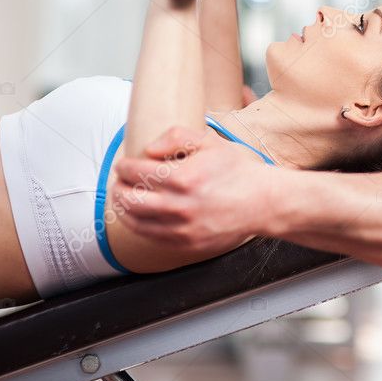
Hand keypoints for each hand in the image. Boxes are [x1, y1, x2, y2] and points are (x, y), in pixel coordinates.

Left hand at [111, 125, 273, 252]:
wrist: (263, 202)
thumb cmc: (237, 170)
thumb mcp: (210, 141)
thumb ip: (176, 136)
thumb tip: (148, 149)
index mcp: (182, 177)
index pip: (137, 172)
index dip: (125, 167)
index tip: (124, 164)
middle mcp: (179, 205)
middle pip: (129, 199)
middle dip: (118, 187)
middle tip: (119, 181)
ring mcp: (182, 228)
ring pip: (135, 221)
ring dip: (123, 208)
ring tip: (123, 198)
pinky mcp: (187, 243)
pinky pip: (151, 237)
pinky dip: (138, 225)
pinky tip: (138, 216)